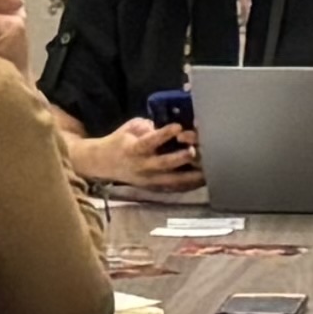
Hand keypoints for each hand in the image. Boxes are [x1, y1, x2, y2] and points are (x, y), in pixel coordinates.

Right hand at [73, 119, 199, 193]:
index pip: (150, 142)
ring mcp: (149, 180)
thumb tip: (164, 125)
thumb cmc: (121, 141)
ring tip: (207, 171)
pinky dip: (188, 186)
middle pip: (163, 164)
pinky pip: (174, 189)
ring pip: (172, 181)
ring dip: (190, 176)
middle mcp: (142, 167)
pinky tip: (202, 181)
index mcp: (134, 149)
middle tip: (194, 151)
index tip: (178, 127)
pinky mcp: (154, 188)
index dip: (164, 134)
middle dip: (180, 158)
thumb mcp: (129, 128)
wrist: (105, 164)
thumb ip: (146, 126)